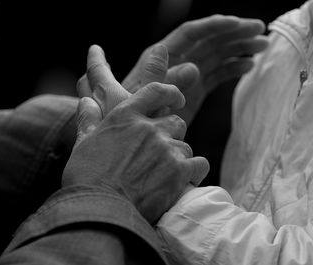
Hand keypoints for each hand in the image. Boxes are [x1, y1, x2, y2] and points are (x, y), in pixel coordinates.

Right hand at [64, 47, 208, 223]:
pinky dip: (194, 172)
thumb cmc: (87, 177)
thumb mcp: (83, 144)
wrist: (100, 210)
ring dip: (178, 157)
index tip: (177, 99)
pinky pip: (199, 164)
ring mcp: (166, 149)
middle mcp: (149, 128)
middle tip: (160, 152)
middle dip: (172, 135)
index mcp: (126, 116)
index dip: (171, 93)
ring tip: (163, 174)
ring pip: (186, 146)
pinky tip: (182, 182)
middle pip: (176, 122)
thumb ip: (88, 119)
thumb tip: (86, 100)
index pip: (156, 91)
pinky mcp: (180, 172)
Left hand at [122, 15, 268, 123]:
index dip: (214, 26)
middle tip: (261, 30)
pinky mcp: (194, 92)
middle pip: (207, 41)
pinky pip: (216, 75)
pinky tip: (248, 66)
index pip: (190, 34)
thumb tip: (193, 67)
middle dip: (233, 33)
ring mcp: (186, 77)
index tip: (239, 24)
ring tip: (263, 46)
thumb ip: (167, 81)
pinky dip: (231, 69)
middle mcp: (175, 63)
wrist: (136, 141)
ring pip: (215, 56)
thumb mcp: (145, 99)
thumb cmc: (132, 118)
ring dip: (238, 49)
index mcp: (161, 58)